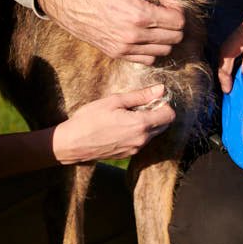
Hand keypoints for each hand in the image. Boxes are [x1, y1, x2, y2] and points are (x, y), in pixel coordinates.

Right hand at [36, 0, 187, 64]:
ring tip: (153, 20)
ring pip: (164, 51)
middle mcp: (134, 35)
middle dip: (174, 22)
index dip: (177, 8)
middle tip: (161, 8)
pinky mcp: (116, 54)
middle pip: (174, 37)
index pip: (178, 21)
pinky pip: (147, 59)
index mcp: (139, 14)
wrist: (65, 0)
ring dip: (165, 36)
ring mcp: (124, 48)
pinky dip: (152, 49)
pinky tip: (144, 33)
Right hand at [50, 84, 175, 162]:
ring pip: (153, 134)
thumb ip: (140, 96)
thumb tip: (161, 89)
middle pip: (164, 125)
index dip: (163, 104)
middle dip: (157, 113)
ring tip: (127, 115)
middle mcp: (142, 139)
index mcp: (140, 124)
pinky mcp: (128, 154)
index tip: (150, 98)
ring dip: (148, 123)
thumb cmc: (90, 119)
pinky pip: (142, 141)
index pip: (169, 115)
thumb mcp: (114, 101)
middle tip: (138, 105)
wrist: (72, 144)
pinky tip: (121, 126)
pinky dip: (139, 132)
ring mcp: (135, 149)